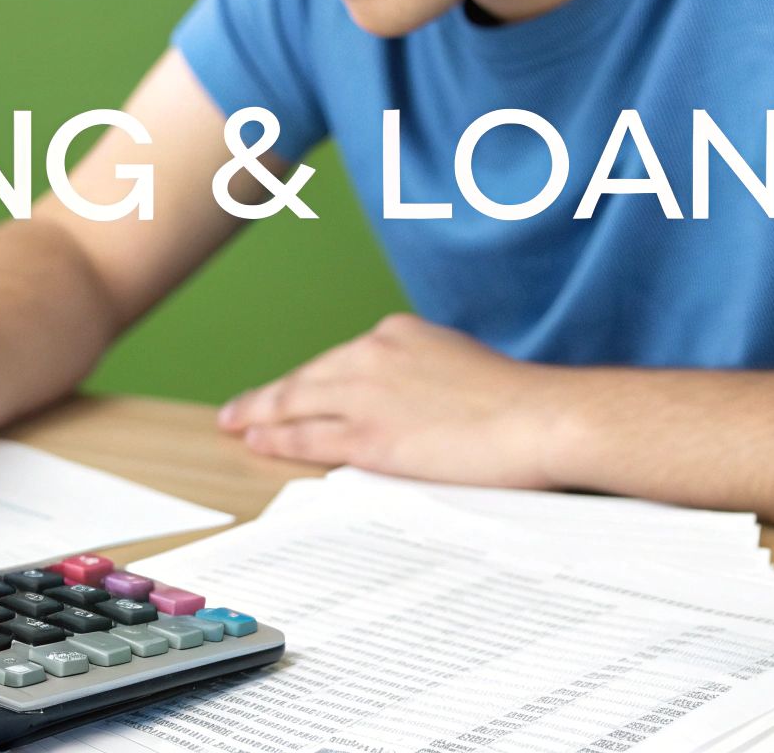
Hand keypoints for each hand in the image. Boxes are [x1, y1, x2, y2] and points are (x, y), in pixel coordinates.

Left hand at [217, 313, 559, 487]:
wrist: (539, 416)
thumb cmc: (517, 400)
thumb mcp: (461, 367)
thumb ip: (425, 377)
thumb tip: (413, 402)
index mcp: (399, 333)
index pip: (342, 360)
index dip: (311, 379)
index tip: (293, 388)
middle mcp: (373, 354)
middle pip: (308, 377)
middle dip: (271, 394)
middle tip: (239, 407)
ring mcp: (367, 394)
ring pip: (296, 402)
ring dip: (260, 413)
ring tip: (234, 422)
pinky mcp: (369, 435)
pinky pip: (308, 436)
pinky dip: (277, 438)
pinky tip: (258, 441)